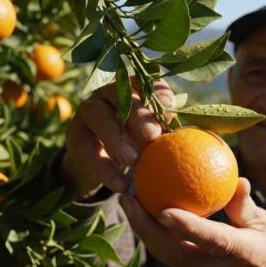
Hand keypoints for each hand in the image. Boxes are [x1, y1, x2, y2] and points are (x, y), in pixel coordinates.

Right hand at [59, 79, 174, 198]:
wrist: (98, 164)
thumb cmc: (136, 145)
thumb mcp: (151, 139)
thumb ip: (166, 133)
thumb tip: (192, 136)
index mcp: (132, 88)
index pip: (144, 82)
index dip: (156, 92)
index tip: (168, 108)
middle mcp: (108, 92)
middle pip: (120, 94)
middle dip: (137, 114)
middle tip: (151, 135)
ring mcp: (87, 109)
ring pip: (98, 115)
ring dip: (116, 137)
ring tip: (133, 160)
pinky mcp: (74, 132)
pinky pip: (87, 148)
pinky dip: (104, 167)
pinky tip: (121, 184)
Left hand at [119, 178, 265, 266]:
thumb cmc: (265, 248)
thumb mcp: (264, 226)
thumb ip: (246, 205)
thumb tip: (236, 180)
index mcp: (244, 256)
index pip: (214, 242)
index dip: (188, 228)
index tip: (164, 210)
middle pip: (174, 253)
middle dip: (146, 227)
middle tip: (128, 197)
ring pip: (164, 254)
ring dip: (142, 228)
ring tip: (126, 198)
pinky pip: (166, 252)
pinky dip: (151, 231)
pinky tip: (138, 207)